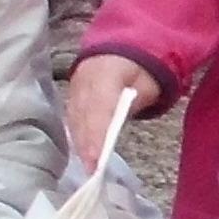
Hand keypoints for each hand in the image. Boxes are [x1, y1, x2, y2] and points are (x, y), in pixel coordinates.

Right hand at [62, 55, 161, 169]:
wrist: (122, 47)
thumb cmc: (142, 68)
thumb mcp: (147, 83)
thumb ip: (134, 102)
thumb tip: (117, 124)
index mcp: (106, 73)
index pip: (100, 108)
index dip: (98, 135)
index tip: (97, 158)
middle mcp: (84, 80)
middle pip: (84, 117)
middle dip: (87, 145)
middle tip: (92, 170)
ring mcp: (75, 86)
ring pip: (75, 118)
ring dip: (80, 143)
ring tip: (87, 166)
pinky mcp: (71, 93)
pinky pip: (72, 116)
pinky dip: (78, 134)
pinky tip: (83, 151)